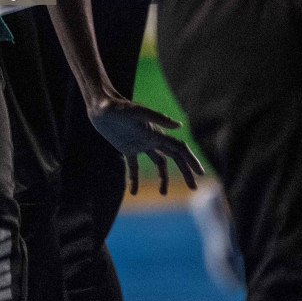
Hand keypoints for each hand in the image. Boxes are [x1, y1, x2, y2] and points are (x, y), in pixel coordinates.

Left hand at [87, 95, 204, 194]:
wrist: (100, 106)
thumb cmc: (118, 107)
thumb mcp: (137, 112)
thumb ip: (158, 118)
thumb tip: (179, 126)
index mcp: (156, 133)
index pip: (179, 149)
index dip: (191, 161)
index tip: (200, 174)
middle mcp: (152, 139)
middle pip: (174, 158)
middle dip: (185, 172)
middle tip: (193, 188)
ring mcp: (140, 144)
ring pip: (159, 163)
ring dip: (162, 178)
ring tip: (162, 194)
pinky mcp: (127, 148)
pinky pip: (134, 167)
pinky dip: (134, 179)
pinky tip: (133, 192)